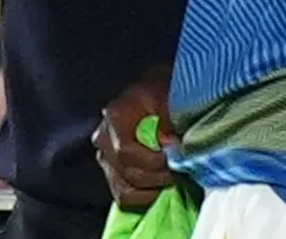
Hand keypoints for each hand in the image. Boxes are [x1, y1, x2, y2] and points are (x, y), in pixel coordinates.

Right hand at [92, 66, 178, 210]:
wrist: (161, 88)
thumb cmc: (165, 88)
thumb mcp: (169, 94)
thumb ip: (169, 117)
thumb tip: (169, 144)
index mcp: (115, 116)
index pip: (126, 152)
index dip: (153, 161)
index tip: (176, 157)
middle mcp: (104, 138)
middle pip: (127, 172)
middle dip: (159, 176)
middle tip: (182, 170)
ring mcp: (106, 156)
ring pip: (125, 188)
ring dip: (153, 188)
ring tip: (174, 177)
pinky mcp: (113, 170)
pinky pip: (124, 195)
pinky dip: (144, 196)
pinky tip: (162, 185)